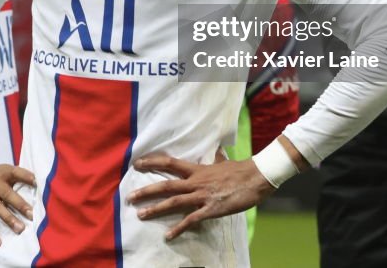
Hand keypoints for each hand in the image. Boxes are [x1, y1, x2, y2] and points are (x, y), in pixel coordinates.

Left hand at [127, 152, 275, 239]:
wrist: (257, 178)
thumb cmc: (241, 170)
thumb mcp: (224, 162)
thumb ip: (217, 158)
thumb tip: (217, 150)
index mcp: (197, 169)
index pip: (169, 163)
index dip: (152, 162)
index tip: (136, 164)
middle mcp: (196, 182)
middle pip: (166, 185)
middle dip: (146, 191)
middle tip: (129, 197)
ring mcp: (202, 196)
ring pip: (174, 202)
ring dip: (155, 209)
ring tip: (140, 215)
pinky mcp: (211, 209)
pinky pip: (191, 220)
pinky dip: (179, 228)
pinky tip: (168, 236)